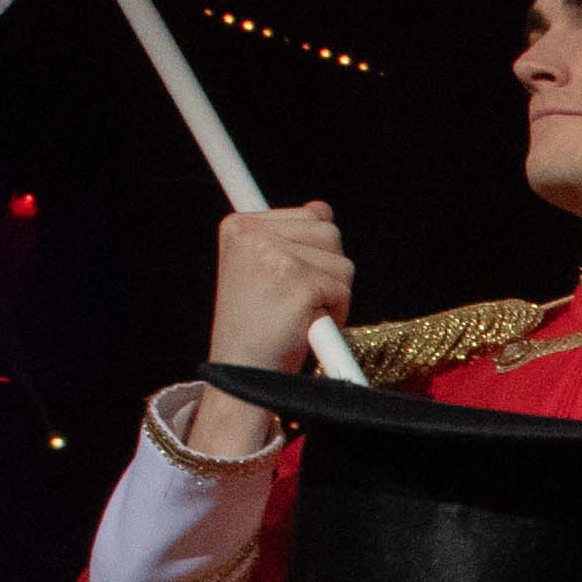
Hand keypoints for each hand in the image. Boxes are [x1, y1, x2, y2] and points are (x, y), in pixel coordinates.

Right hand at [196, 203, 353, 451]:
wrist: (243, 372)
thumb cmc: (258, 326)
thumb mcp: (266, 270)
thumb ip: (292, 237)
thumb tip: (322, 208)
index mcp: (239, 225)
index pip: (309, 214)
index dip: (313, 248)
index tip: (292, 274)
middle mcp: (252, 233)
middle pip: (330, 232)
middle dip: (327, 270)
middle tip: (297, 300)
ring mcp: (274, 255)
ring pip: (342, 261)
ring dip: (333, 292)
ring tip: (300, 313)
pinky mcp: (297, 281)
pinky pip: (343, 289)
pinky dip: (336, 312)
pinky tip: (306, 326)